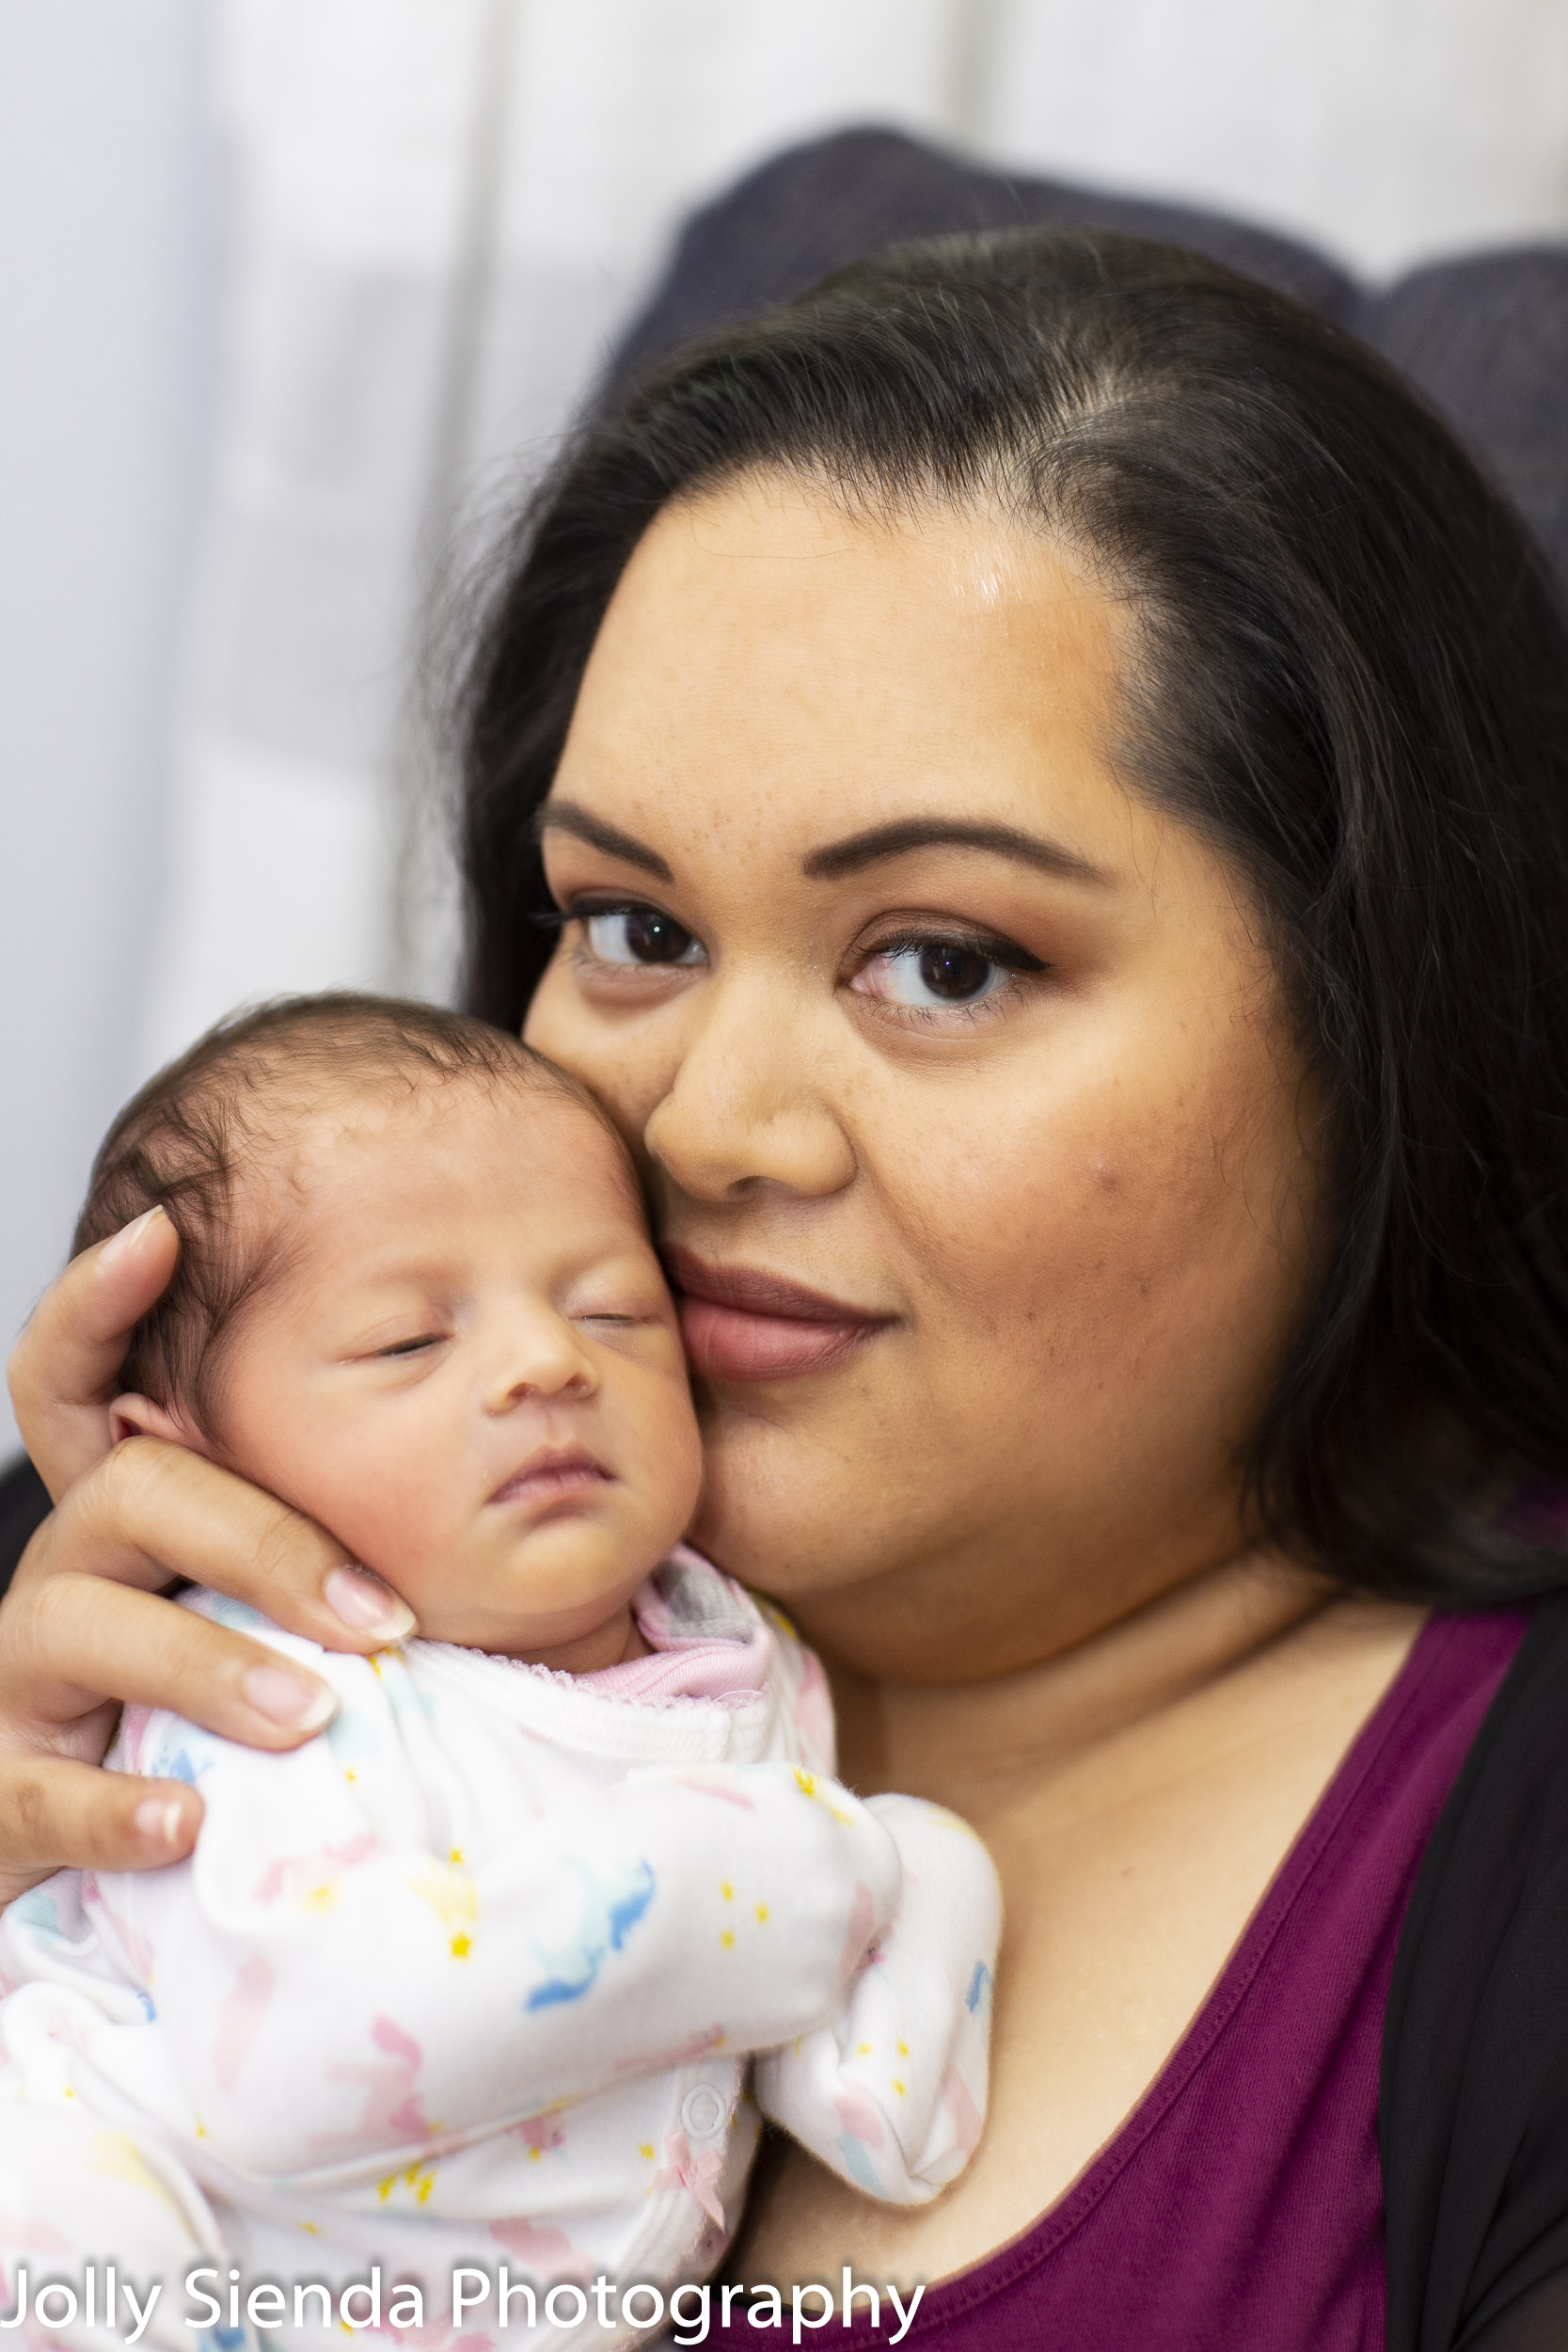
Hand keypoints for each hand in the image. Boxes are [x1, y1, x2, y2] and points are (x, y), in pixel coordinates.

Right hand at [0, 1208, 414, 1902]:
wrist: (106, 1842)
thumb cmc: (222, 1704)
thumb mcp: (277, 1604)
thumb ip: (339, 1530)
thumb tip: (508, 1416)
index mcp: (127, 1518)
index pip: (73, 1380)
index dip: (96, 1304)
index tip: (162, 1231)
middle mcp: (67, 1575)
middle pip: (128, 1495)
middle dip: (260, 1541)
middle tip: (380, 1618)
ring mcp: (22, 1682)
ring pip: (75, 1624)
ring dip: (207, 1664)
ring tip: (313, 1715)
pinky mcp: (4, 1794)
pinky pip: (36, 1790)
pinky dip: (114, 1808)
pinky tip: (189, 1827)